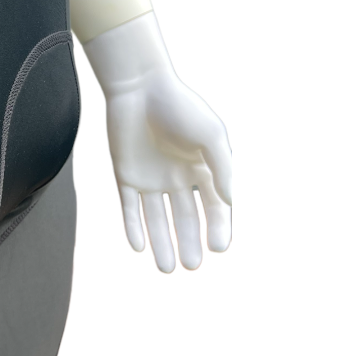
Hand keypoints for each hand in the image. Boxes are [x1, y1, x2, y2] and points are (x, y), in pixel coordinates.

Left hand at [83, 13, 232, 271]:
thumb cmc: (180, 106)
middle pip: (186, 218)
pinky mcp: (126, 175)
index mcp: (203, 167)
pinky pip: (130, 208)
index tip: (219, 248)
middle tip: (192, 267)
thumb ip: (222, 167)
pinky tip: (139, 247)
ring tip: (168, 269)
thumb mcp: (210, 135)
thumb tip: (229, 201)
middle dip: (190, 242)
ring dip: (162, 243)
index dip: (218, 227)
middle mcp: (178, 177)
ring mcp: (151, 178)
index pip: (214, 206)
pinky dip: (134, 227)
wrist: (140, 86)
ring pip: (157, 219)